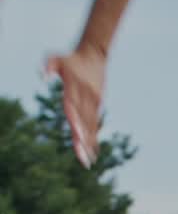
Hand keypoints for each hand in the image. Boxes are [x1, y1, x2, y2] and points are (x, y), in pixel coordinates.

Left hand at [44, 44, 106, 167]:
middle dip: (84, 142)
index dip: (77, 124)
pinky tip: (94, 151)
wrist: (95, 52)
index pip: (74, 108)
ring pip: (91, 125)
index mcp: (74, 88)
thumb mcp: (56, 57)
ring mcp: (94, 100)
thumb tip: (42, 77)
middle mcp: (86, 96)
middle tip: (84, 160)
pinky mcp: (98, 103)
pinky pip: (95, 122)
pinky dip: (94, 136)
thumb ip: (48, 65)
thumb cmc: (71, 58)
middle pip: (84, 122)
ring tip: (89, 161)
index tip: (79, 139)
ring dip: (90, 144)